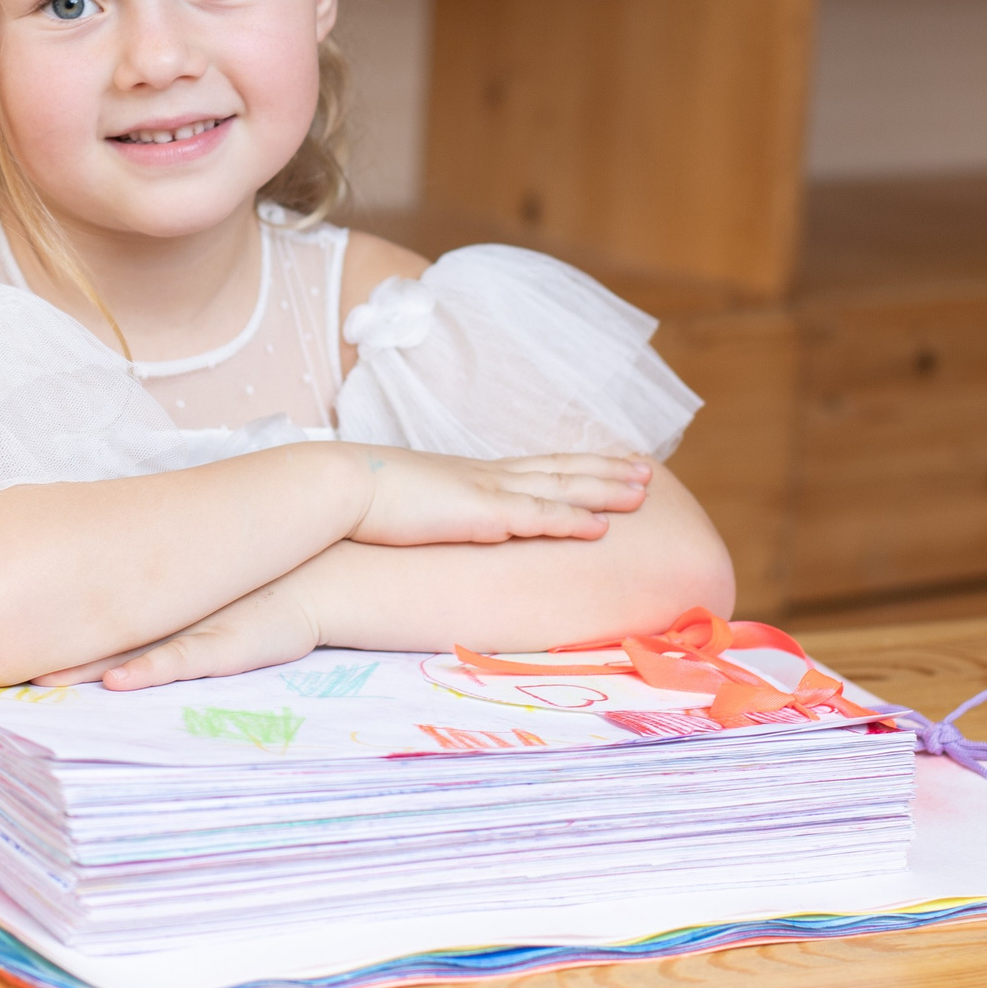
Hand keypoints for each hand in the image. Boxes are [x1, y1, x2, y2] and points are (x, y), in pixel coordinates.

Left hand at [32, 577, 323, 690]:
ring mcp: (192, 629)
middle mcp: (164, 615)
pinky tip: (118, 681)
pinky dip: (148, 672)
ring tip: (43, 680)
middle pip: (95, 635)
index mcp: (152, 604)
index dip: (43, 628)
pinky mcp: (223, 646)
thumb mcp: (197, 593)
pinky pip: (180, 661)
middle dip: (48, 650)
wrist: (317, 578)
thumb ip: (154, 601)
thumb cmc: (255, 589)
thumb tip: (105, 601)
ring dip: (84, 668)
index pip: (86, 616)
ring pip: (127, 651)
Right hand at [348, 447, 652, 547]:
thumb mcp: (409, 504)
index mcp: (472, 475)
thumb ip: (434, 512)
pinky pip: (536, 517)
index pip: (536, 465)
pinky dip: (572, 519)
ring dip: (604, 488)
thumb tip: (439, 525)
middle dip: (606, 469)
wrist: (338, 485)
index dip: (576, 464)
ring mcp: (486, 492)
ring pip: (560, 487)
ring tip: (644, 491)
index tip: (608, 461)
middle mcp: (487, 476)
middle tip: (648, 471)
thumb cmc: (362, 499)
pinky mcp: (478, 513)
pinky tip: (602, 526)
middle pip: (560, 469)